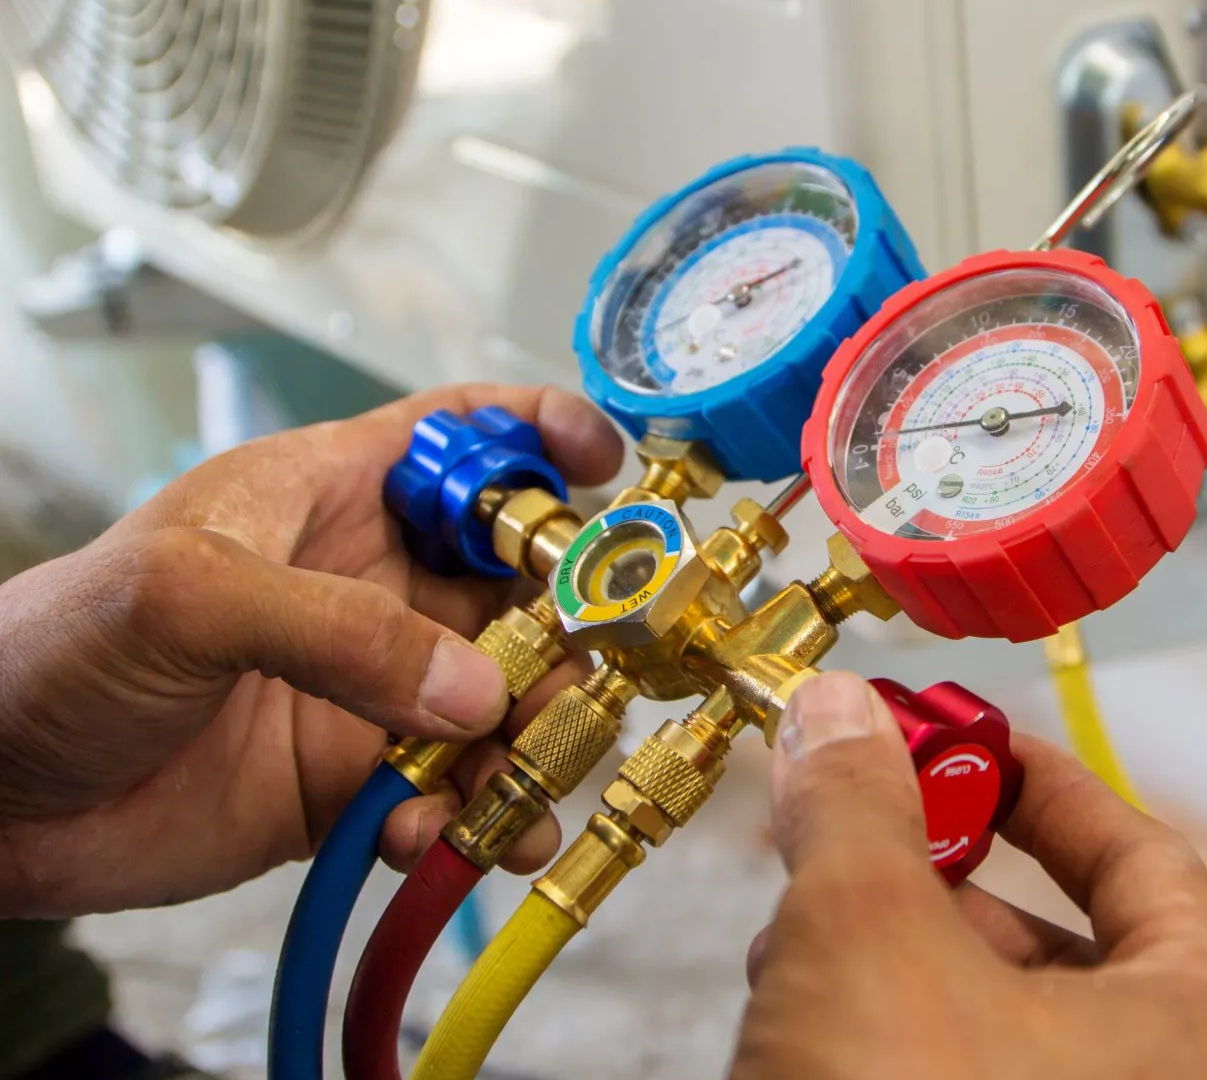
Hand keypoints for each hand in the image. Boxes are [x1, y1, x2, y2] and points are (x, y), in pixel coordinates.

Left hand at [0, 385, 624, 916]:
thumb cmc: (47, 650)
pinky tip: (440, 839)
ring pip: (508, 700)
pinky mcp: (357, 783)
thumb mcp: (187, 597)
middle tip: (585, 674)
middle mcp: (369, 587)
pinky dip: (472, 822)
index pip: (460, 438)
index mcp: (328, 498)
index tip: (610, 468)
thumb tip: (473, 691)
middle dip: (571, 625)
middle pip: (520, 582)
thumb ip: (338, 631)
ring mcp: (370, 687)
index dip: (541, 435)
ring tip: (519, 780)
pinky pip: (455, 797)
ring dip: (536, 740)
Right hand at [732, 673, 1206, 1078]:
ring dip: (896, 963)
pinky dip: (898, 1044)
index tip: (958, 738)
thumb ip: (858, 807)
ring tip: (801, 935)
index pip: (1137, 851)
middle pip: (1060, 940)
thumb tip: (839, 722)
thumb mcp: (867, 938)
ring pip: (1005, 1027)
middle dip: (931, 878)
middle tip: (854, 828)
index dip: (1032, 780)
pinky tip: (808, 1026)